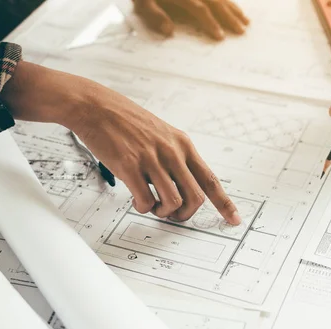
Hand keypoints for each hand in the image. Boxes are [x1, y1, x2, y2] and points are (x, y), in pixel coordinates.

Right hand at [0, 62, 241, 224]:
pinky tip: (138, 201)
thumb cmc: (126, 121)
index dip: (225, 203)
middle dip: (186, 214)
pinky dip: (144, 208)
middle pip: (196, 197)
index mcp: (183, 145)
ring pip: (173, 202)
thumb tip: (182, 186)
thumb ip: (175, 157)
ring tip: (153, 207)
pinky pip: (146, 200)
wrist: (96, 106)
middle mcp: (172, 152)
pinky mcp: (130, 166)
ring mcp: (151, 159)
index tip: (234, 219)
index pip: (210, 179)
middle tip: (173, 214)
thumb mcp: (161, 133)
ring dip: (164, 213)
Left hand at [133, 0, 248, 39]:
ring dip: (234, 7)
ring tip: (246, 20)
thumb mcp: (142, 2)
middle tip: (241, 31)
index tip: (220, 36)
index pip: (199, 8)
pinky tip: (234, 5)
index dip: (210, 22)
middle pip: (215, 1)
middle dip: (230, 16)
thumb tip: (168, 31)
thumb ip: (155, 15)